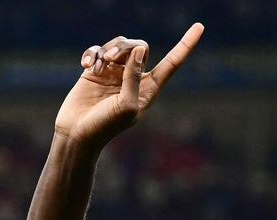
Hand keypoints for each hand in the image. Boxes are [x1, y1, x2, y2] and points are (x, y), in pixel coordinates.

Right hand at [53, 23, 203, 150]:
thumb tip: (137, 51)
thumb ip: (135, 77)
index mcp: (148, 89)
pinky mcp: (95, 71)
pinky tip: (86, 65)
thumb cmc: (105, 126)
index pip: (172, 63)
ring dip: (108, 50)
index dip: (185, 45)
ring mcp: (114, 74)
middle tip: (111, 59)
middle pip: (139, 47)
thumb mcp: (127, 105)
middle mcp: (133, 79)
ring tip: (98, 66)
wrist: (76, 134)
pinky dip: (92, 54)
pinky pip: (97, 50)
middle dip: (126, 47)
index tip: (200, 26)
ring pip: (119, 45)